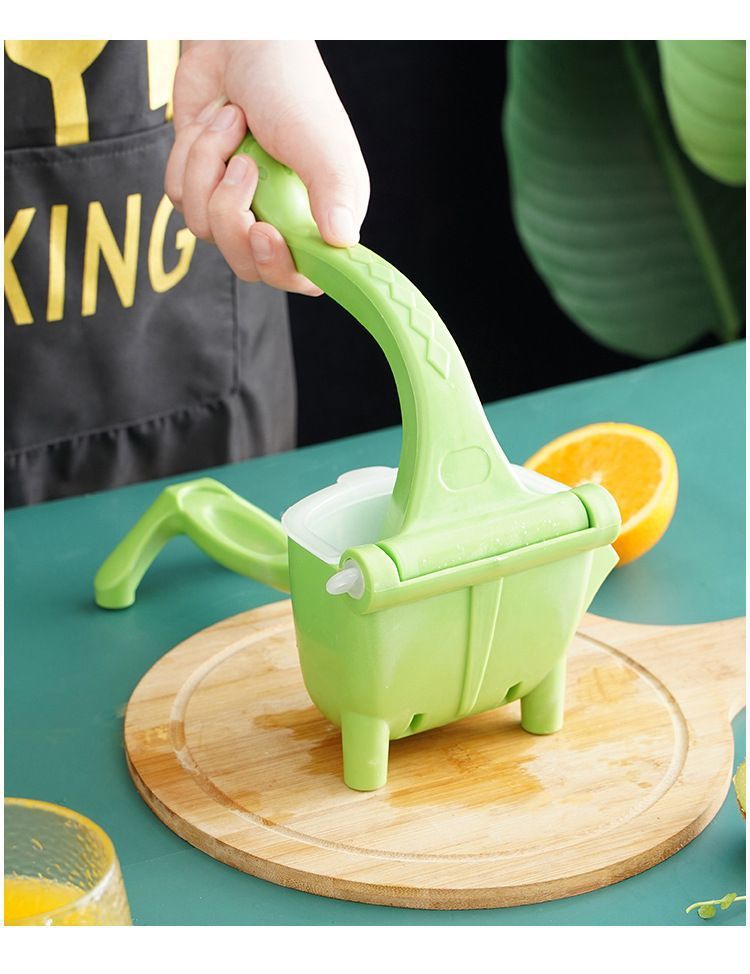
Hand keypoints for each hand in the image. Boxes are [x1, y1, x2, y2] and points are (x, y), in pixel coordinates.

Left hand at [166, 41, 369, 295]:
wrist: (236, 40)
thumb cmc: (289, 86)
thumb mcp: (319, 139)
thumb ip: (333, 191)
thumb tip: (344, 242)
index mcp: (321, 215)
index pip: (304, 275)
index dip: (280, 266)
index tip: (264, 232)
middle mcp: (282, 218)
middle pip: (247, 263)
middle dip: (232, 214)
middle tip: (243, 166)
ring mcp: (240, 205)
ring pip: (206, 229)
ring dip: (208, 170)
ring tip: (232, 127)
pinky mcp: (203, 188)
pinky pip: (180, 201)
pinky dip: (188, 159)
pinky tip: (211, 126)